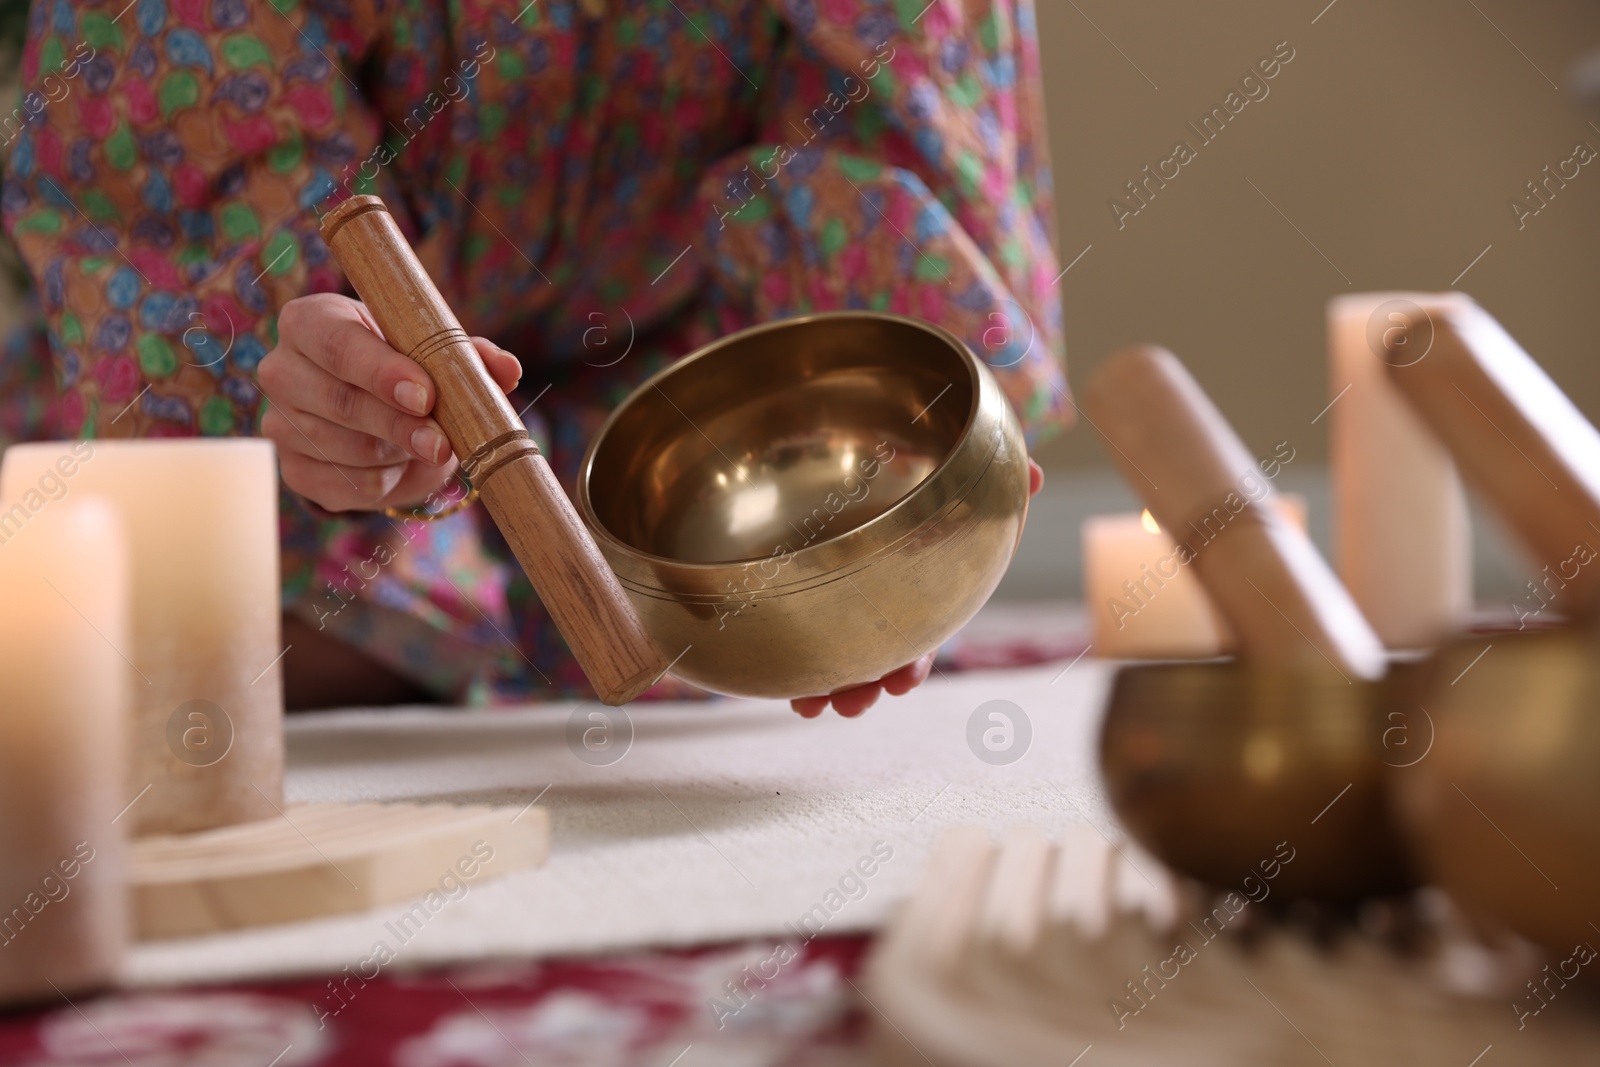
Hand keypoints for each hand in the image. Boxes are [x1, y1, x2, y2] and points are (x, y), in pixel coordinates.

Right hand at [259, 294, 521, 512]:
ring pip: (345, 448)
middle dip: (399, 426)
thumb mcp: (434, 352)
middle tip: (443, 443)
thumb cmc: (405, 365)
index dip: (382, 372)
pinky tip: (400, 466)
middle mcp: (281, 368)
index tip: (425, 396)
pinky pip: (342, 485)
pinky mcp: (291, 468)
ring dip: (397, 454)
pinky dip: (383, 482)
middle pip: (340, 402)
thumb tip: (508, 369)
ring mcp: (279, 422)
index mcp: (310, 321)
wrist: (374, 410)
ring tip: (428, 446)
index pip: (339, 345)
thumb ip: (470, 356)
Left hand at [791, 458, 1044, 717]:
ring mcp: (843, 599)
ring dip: (827, 686)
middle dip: (867, 685)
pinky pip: (800, 633)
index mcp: (919, 582)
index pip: (921, 633)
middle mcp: (883, 597)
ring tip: (812, 707)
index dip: (914, 662)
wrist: (873, 443)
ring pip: (838, 653)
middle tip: (853, 706)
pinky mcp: (805, 590)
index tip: (902, 684)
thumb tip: (1038, 477)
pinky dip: (794, 664)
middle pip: (877, 653)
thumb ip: (995, 478)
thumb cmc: (924, 465)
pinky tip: (785, 685)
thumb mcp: (955, 469)